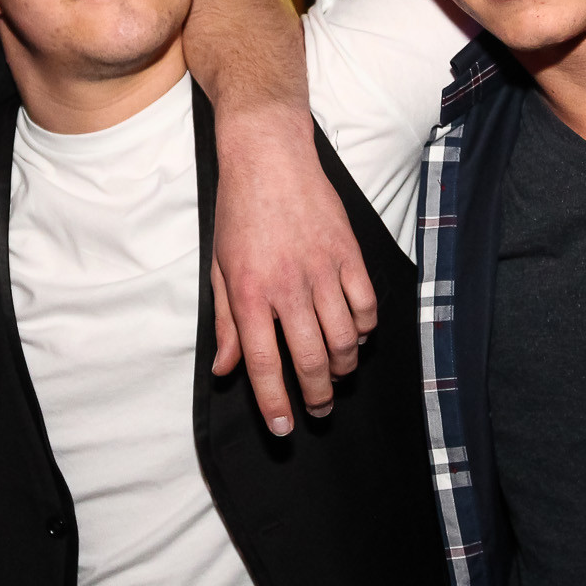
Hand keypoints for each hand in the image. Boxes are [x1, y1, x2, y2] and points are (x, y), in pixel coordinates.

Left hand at [209, 108, 378, 435]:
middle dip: (317, 396)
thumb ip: (227, 323)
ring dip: (342, 367)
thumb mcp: (220, 268)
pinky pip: (365, 306)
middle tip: (319, 410)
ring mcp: (322, 269)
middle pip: (310, 359)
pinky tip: (355, 334)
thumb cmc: (239, 213)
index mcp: (250, 293)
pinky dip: (364, 329)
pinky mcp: (348, 253)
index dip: (274, 401)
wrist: (268, 157)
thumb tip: (226, 370)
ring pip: (344, 338)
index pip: (263, 362)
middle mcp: (288, 286)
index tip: (282, 428)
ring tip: (336, 376)